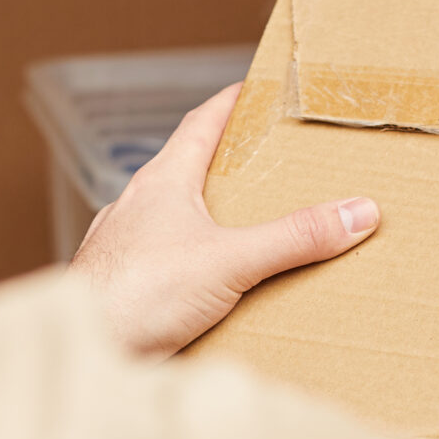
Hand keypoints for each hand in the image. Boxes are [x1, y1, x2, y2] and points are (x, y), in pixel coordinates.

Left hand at [71, 84, 381, 358]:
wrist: (81, 348)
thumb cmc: (134, 294)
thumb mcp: (230, 260)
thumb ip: (294, 238)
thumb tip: (357, 211)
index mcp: (162, 181)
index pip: (200, 123)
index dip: (229, 104)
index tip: (253, 89)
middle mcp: (138, 206)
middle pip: (188, 170)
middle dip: (228, 167)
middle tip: (268, 165)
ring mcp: (125, 246)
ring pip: (174, 220)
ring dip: (209, 221)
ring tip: (250, 232)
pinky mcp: (124, 287)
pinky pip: (166, 265)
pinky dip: (194, 267)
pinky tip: (211, 290)